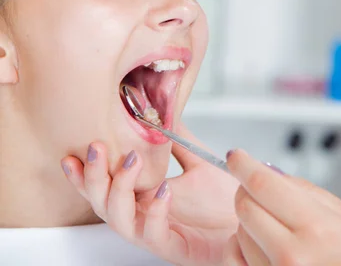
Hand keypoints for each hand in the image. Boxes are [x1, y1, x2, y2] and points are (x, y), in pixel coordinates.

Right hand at [61, 125, 237, 265]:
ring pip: (118, 221)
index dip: (84, 173)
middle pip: (102, 203)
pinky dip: (154, 212)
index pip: (104, 186)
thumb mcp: (199, 162)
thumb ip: (179, 141)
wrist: (251, 224)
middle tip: (97, 147)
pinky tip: (163, 190)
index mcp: (143, 197)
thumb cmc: (224, 201)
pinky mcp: (175, 247)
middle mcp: (143, 216)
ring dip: (118, 189)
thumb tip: (165, 111)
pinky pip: (153, 234)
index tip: (72, 152)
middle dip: (93, 176)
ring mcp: (156, 233)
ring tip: (130, 161)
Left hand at [223, 149, 340, 265]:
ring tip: (279, 229)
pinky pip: (233, 260)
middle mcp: (292, 256)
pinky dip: (240, 247)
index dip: (244, 165)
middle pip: (245, 207)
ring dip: (250, 222)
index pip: (263, 185)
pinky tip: (261, 244)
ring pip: (238, 233)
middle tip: (263, 191)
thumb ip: (303, 191)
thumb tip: (266, 171)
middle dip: (248, 192)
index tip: (237, 156)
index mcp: (316, 229)